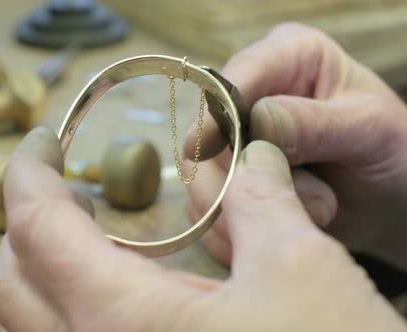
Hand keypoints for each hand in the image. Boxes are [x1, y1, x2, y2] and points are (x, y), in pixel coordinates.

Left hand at [0, 127, 405, 330]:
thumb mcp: (302, 270)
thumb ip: (261, 202)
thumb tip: (251, 158)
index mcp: (122, 318)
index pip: (35, 227)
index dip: (27, 174)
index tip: (41, 143)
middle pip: (11, 280)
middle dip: (29, 219)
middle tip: (69, 187)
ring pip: (27, 320)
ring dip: (41, 264)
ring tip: (85, 228)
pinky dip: (64, 302)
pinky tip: (113, 284)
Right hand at [185, 23, 406, 270]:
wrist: (390, 200)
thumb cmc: (392, 152)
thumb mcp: (368, 129)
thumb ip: (315, 123)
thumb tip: (256, 122)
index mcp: (288, 57)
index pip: (236, 78)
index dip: (217, 114)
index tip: (208, 149)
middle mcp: (252, 94)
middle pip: (209, 135)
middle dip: (248, 175)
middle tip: (311, 197)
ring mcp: (235, 141)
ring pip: (202, 177)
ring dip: (248, 207)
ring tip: (313, 212)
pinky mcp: (227, 180)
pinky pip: (207, 208)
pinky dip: (235, 229)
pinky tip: (278, 230)